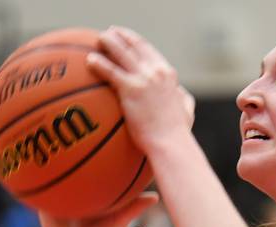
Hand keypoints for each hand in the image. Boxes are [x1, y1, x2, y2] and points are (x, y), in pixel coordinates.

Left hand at [87, 26, 192, 150]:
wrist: (171, 143)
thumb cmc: (177, 134)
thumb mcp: (186, 111)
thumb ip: (183, 98)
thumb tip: (181, 94)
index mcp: (168, 74)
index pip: (149, 51)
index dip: (135, 41)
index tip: (125, 37)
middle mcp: (157, 71)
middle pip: (135, 46)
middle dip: (121, 36)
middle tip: (109, 33)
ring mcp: (144, 79)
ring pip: (122, 53)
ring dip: (109, 42)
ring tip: (96, 39)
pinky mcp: (132, 89)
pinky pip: (111, 72)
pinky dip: (100, 63)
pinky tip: (89, 60)